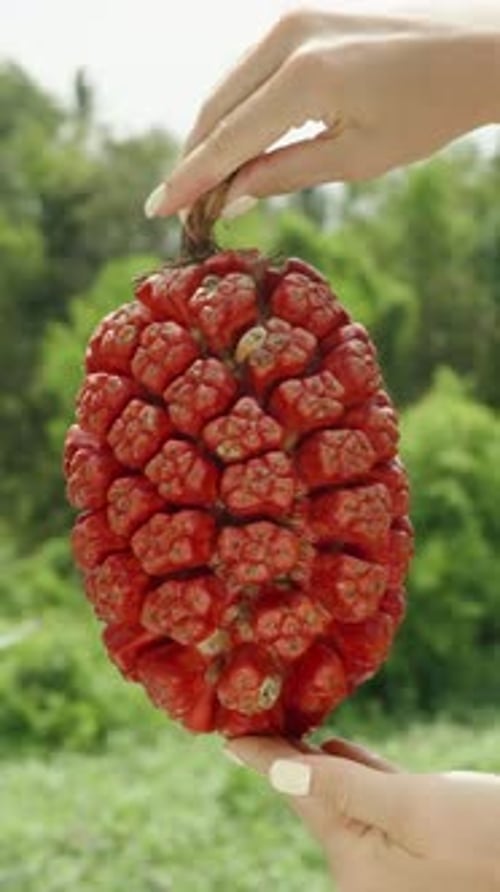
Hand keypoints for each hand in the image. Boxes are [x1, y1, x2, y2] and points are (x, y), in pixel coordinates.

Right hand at [144, 6, 499, 217]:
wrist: (477, 51)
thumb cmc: (428, 110)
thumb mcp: (356, 158)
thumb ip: (284, 174)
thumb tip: (230, 196)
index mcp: (305, 77)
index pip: (227, 140)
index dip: (189, 181)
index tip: (155, 210)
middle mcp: (287, 36)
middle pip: (215, 108)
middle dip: (194, 159)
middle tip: (182, 207)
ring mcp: (291, 19)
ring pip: (227, 87)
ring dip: (211, 134)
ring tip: (204, 183)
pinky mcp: (300, 18)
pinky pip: (249, 70)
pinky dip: (236, 108)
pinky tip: (235, 142)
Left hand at [226, 735, 499, 890]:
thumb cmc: (489, 838)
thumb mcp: (415, 809)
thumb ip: (345, 788)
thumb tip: (278, 773)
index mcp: (355, 864)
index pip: (298, 794)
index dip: (263, 756)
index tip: (228, 732)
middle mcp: (365, 870)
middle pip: (317, 798)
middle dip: (287, 756)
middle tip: (253, 711)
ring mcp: (390, 862)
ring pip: (343, 798)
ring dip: (316, 761)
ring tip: (284, 724)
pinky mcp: (415, 849)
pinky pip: (371, 805)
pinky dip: (352, 774)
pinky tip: (335, 748)